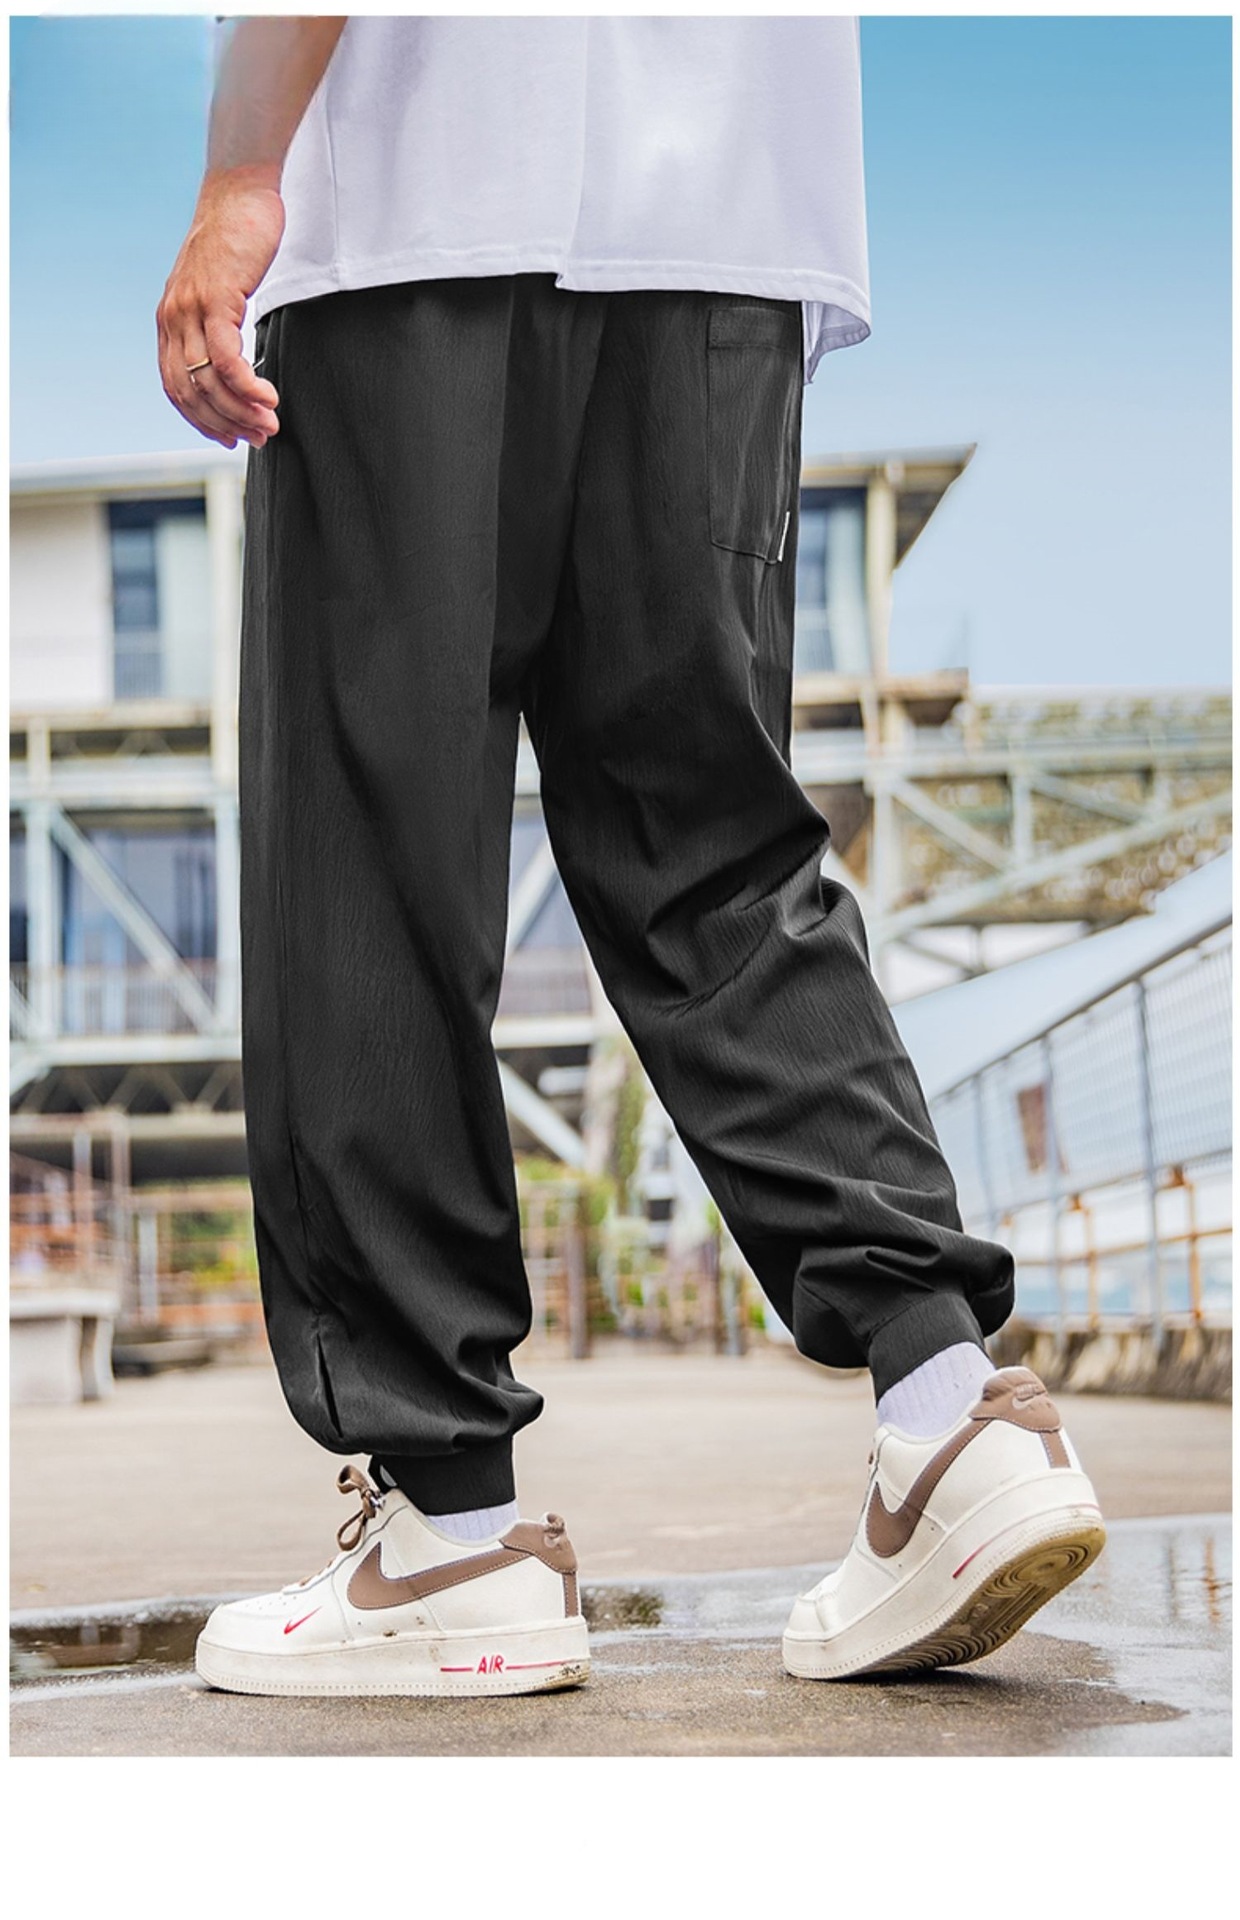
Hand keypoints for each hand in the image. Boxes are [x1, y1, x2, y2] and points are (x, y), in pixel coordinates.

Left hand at [156, 173, 284, 449]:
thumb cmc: (236, 241)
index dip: (202, 420)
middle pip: (191, 392)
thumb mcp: (218, 289)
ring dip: (241, 411)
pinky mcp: (216, 300)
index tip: (230, 437)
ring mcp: (191, 309)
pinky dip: (248, 386)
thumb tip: (232, 361)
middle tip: (258, 437)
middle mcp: (173, 318)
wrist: (239, 194)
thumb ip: (215, 324)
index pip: (175, 387)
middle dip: (225, 423)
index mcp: (170, 320)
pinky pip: (228, 359)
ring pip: (210, 381)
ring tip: (270, 423)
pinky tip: (269, 397)